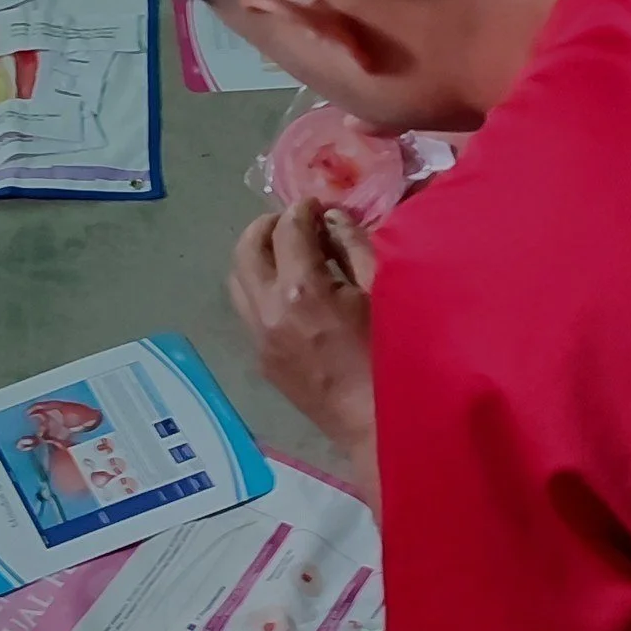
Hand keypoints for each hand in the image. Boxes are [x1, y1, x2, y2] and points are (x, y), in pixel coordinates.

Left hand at [230, 201, 379, 504]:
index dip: (302, 209)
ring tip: (287, 254)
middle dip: (268, 225)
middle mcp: (268, 310)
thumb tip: (331, 217)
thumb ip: (352, 245)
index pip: (288, 228)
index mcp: (301, 289)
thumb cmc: (392, 355)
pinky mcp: (262, 359)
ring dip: (257, 256)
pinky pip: (247, 310)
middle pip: (246, 247)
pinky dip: (260, 288)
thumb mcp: (381, 291)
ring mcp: (259, 338)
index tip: (318, 206)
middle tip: (294, 223)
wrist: (379, 425)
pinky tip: (290, 292)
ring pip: (238, 278)